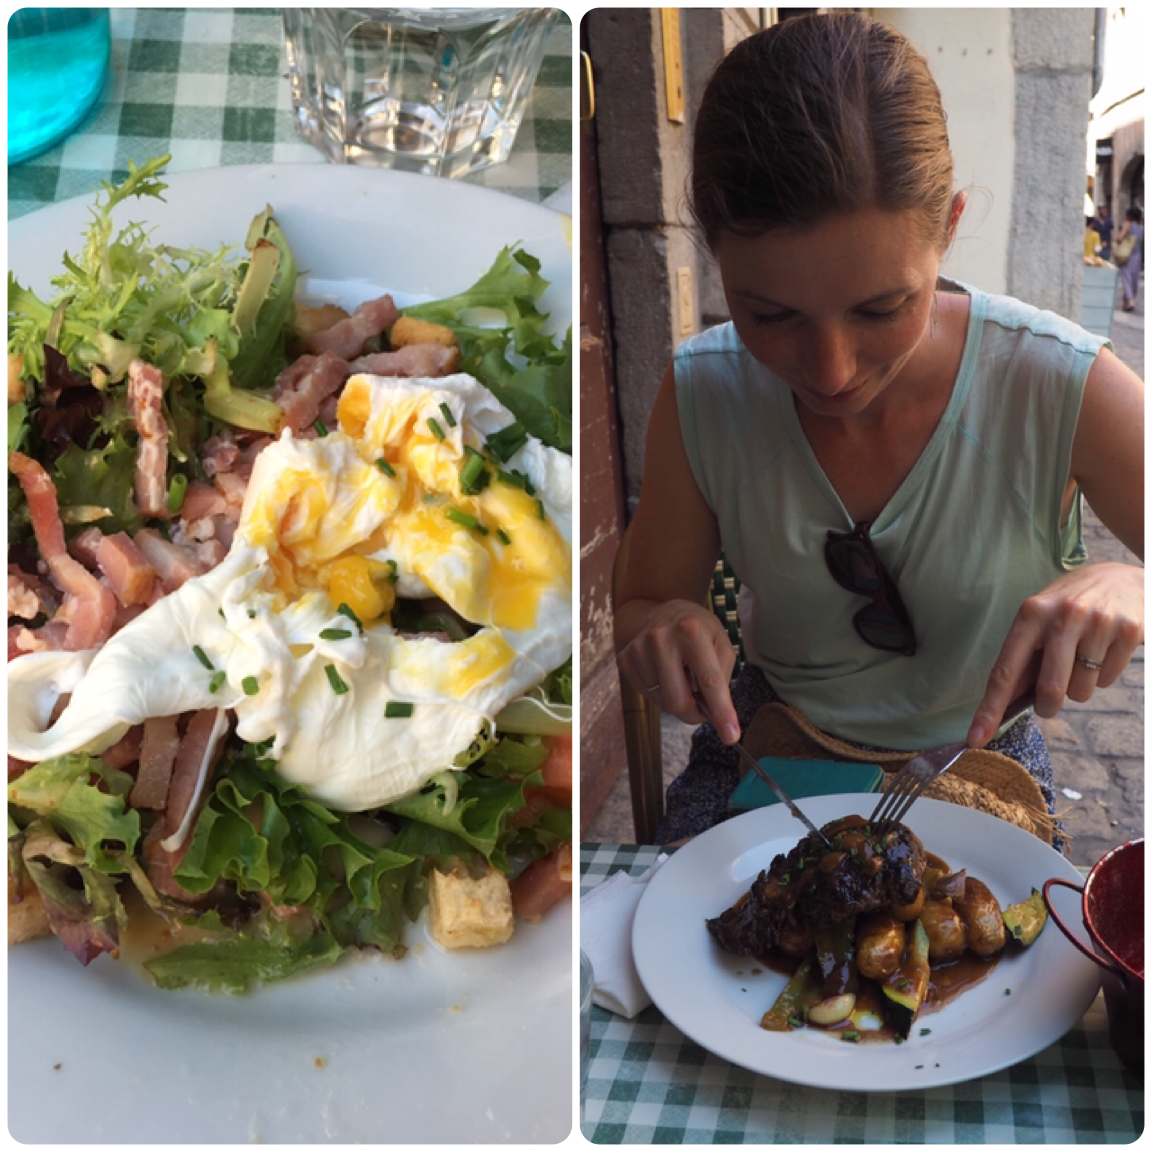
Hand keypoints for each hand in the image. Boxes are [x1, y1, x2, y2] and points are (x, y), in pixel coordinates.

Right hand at [616, 598, 739, 741]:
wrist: (662, 611)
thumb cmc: (698, 630)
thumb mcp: (721, 642)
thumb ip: (722, 676)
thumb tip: (714, 713)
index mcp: (691, 630)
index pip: (709, 681)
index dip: (721, 711)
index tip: (731, 737)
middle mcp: (660, 638)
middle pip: (678, 702)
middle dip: (694, 714)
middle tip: (703, 709)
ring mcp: (638, 649)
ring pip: (662, 702)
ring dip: (678, 699)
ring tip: (682, 676)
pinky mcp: (625, 660)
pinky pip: (647, 695)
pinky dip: (661, 693)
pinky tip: (665, 674)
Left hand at [968, 562, 1143, 745]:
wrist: (1127, 578)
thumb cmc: (1073, 605)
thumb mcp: (1042, 618)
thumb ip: (1024, 656)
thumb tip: (1003, 703)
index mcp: (1032, 613)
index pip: (1005, 670)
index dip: (989, 708)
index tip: (977, 738)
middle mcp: (1063, 615)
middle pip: (1049, 689)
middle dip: (1047, 706)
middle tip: (1049, 703)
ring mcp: (1098, 622)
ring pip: (1081, 691)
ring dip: (1080, 688)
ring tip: (1084, 658)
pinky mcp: (1129, 631)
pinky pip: (1108, 680)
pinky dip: (1103, 676)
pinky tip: (1105, 650)